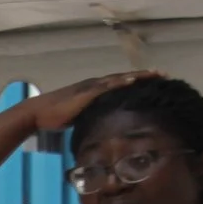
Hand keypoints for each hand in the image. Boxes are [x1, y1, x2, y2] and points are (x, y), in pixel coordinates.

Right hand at [28, 72, 160, 134]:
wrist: (38, 114)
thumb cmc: (55, 117)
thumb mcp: (79, 118)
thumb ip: (91, 119)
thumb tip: (102, 130)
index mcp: (95, 90)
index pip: (120, 84)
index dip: (138, 81)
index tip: (155, 81)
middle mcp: (95, 84)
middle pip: (125, 77)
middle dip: (145, 75)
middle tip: (164, 74)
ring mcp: (91, 87)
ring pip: (120, 78)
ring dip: (138, 75)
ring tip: (156, 74)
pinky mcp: (86, 92)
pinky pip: (107, 86)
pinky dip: (121, 82)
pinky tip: (133, 80)